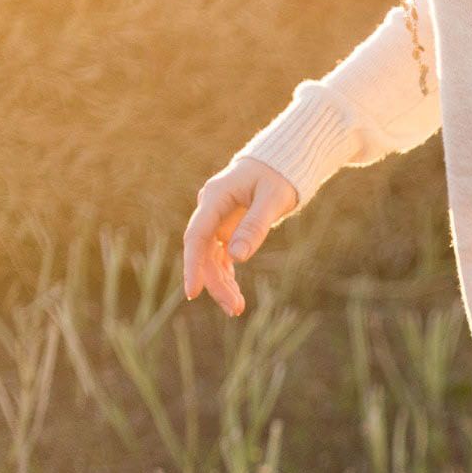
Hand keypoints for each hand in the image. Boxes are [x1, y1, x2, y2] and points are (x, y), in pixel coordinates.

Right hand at [182, 159, 298, 316]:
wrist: (279, 164)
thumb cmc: (277, 176)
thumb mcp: (272, 200)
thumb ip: (255, 226)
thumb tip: (237, 257)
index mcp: (215, 198)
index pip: (197, 236)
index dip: (193, 265)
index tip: (192, 292)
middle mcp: (210, 210)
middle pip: (204, 252)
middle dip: (215, 282)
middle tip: (234, 309)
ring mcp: (217, 221)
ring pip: (211, 258)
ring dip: (221, 283)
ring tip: (237, 308)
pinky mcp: (226, 229)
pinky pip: (221, 256)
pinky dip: (227, 276)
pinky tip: (235, 295)